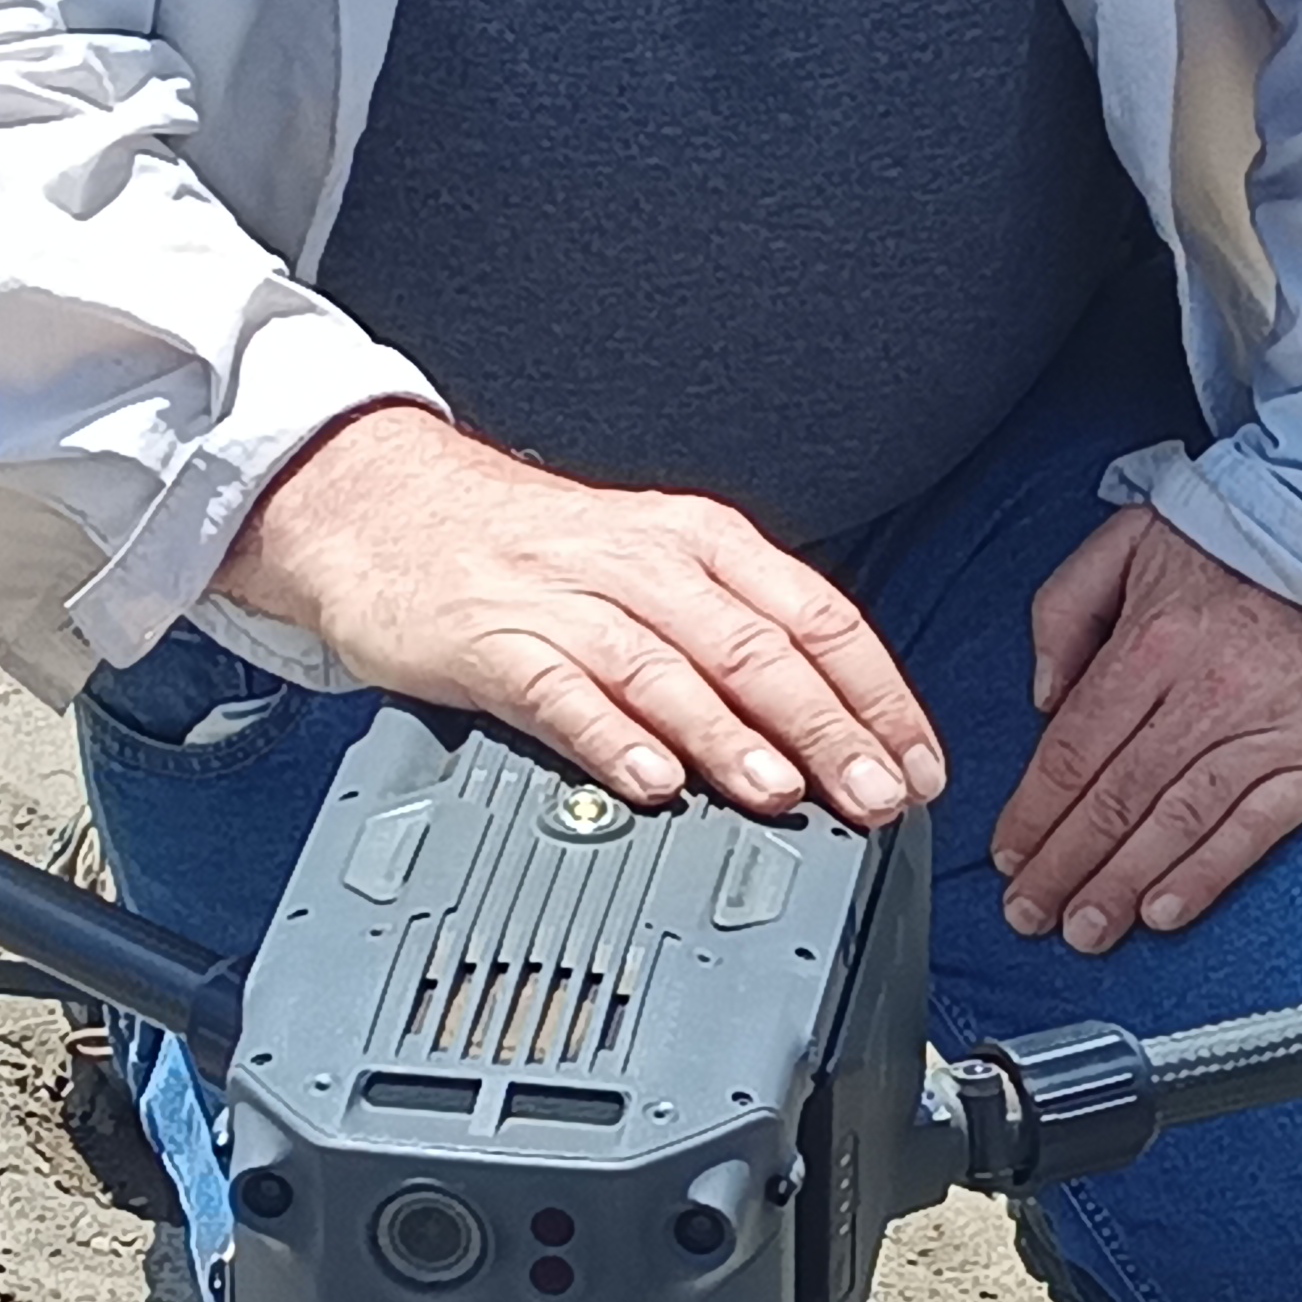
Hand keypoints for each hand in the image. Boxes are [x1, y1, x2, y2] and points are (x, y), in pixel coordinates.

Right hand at [221, 403, 935, 829]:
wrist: (382, 504)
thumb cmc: (527, 550)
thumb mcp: (648, 566)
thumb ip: (731, 637)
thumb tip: (826, 731)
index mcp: (700, 542)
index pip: (817, 615)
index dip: (878, 694)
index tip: (919, 763)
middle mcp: (645, 562)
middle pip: (756, 648)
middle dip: (828, 728)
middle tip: (877, 796)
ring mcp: (567, 600)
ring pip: (669, 669)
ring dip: (732, 737)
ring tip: (782, 792)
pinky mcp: (492, 639)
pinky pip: (562, 692)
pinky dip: (611, 738)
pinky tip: (649, 783)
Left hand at [995, 506, 1301, 952]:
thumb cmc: (1244, 541)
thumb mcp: (1132, 539)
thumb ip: (1067, 607)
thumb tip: (1043, 696)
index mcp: (1154, 640)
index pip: (1074, 747)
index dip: (1034, 811)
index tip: (1007, 854)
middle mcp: (1206, 693)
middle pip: (1116, 798)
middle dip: (1063, 865)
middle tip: (1027, 914)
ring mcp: (1267, 731)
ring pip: (1175, 825)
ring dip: (1120, 886)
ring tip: (1084, 931)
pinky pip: (1253, 832)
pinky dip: (1204, 877)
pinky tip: (1162, 912)